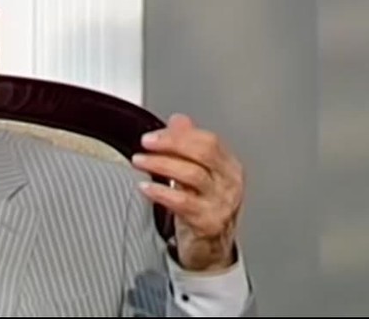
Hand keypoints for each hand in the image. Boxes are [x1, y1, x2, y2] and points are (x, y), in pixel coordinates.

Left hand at [133, 114, 244, 272]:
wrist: (211, 248)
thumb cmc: (203, 208)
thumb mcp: (198, 173)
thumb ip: (188, 145)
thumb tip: (179, 120)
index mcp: (229, 166)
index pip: (208, 140)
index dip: (178, 135)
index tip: (153, 135)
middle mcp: (229, 183)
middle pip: (203, 153)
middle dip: (170, 144)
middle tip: (146, 143)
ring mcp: (221, 203)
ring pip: (192, 174)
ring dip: (161, 164)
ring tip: (139, 161)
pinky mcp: (208, 222)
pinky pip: (183, 202)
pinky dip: (161, 192)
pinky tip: (146, 187)